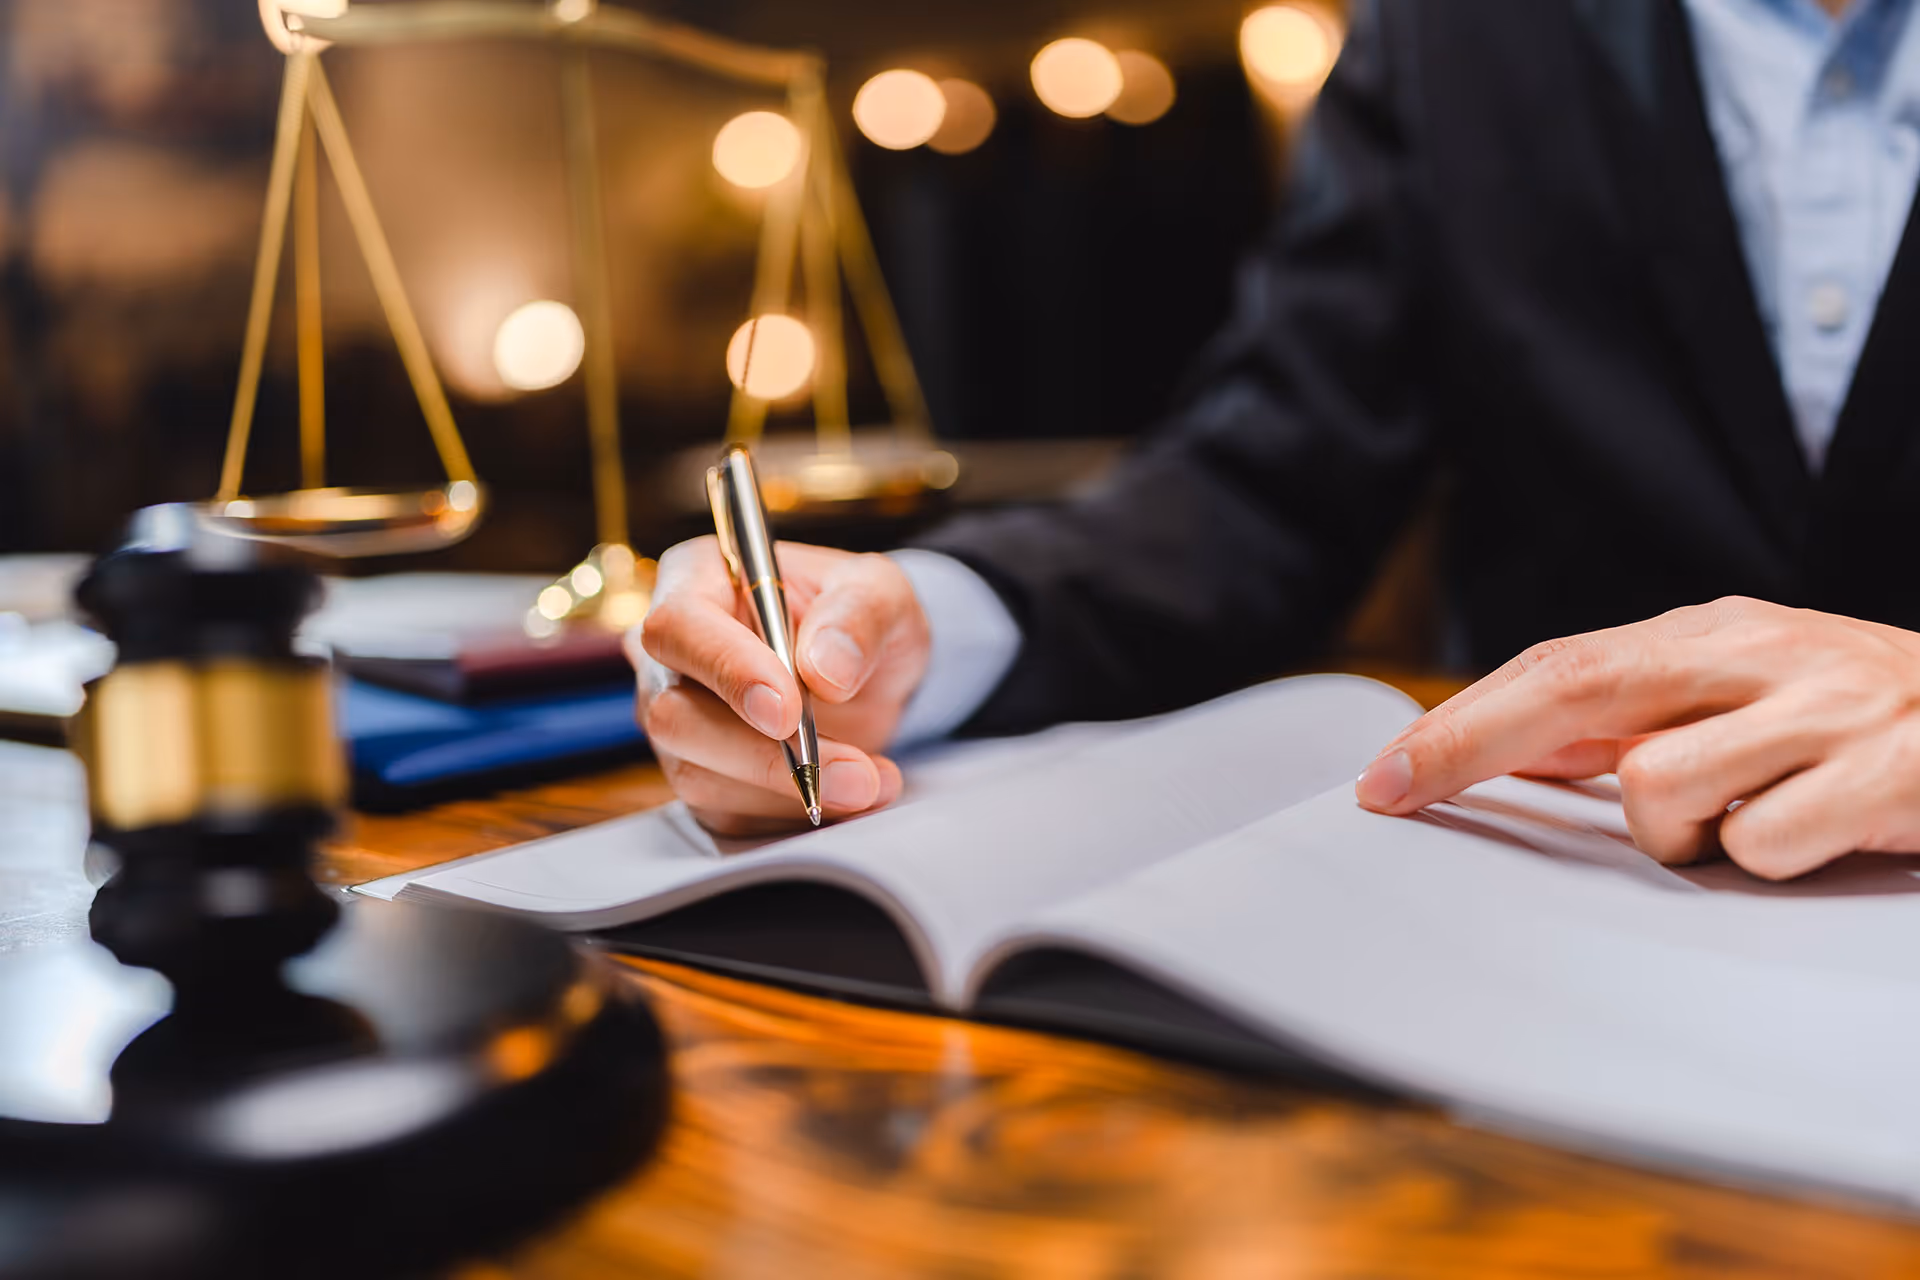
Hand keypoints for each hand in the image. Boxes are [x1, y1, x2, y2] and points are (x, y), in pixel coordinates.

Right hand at [629, 537, 928, 835]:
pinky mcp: (701, 775)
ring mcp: (677, 720)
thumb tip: (825, 670)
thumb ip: (858, 616)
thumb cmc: (858, 616)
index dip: (728, 671)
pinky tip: (851, 795)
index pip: (680, 627)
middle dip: (765, 755)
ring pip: (699, 774)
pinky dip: (792, 812)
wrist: (869, 674)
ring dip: (790, 790)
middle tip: (856, 773)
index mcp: (696, 582)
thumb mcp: (879, 592)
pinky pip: (728, 811)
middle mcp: (670, 656)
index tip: (788, 712)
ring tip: (873, 782)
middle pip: (674, 714)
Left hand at [1354, 597, 1919, 878]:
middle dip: (1465, 744)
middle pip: (1573, 688)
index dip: (1461, 720)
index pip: (1557, 666)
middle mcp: (1760, 655)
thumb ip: (1641, 719)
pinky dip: (1765, 862)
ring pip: (1659, 787)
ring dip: (1676, 834)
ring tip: (1748, 824)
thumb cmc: (1870, 719)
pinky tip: (1816, 838)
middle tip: (1393, 793)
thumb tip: (1523, 752)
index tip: (1384, 775)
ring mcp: (1822, 711)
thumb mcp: (1750, 695)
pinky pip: (1760, 845)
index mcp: (1717, 634)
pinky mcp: (1885, 777)